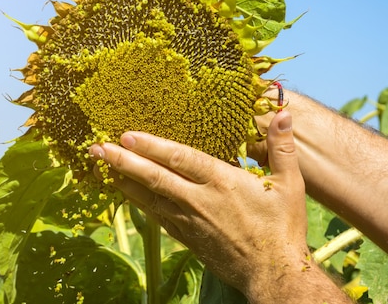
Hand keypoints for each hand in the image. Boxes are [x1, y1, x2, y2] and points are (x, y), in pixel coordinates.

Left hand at [89, 111, 315, 299]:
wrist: (273, 274)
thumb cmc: (282, 228)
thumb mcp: (290, 184)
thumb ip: (282, 147)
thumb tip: (284, 113)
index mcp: (221, 182)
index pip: (179, 159)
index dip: (151, 146)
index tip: (126, 135)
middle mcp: (198, 200)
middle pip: (154, 177)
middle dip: (123, 161)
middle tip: (97, 148)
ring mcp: (189, 221)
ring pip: (149, 197)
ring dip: (124, 180)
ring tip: (102, 166)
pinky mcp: (186, 237)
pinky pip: (156, 216)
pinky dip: (138, 202)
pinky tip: (127, 193)